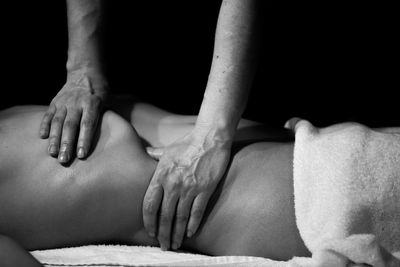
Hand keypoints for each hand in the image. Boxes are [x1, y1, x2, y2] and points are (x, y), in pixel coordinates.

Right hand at [39, 70, 108, 163]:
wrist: (86, 73)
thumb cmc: (102, 93)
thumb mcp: (109, 101)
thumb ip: (109, 118)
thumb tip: (115, 139)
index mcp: (93, 103)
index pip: (88, 124)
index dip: (84, 140)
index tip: (82, 155)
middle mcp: (77, 102)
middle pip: (71, 125)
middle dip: (67, 144)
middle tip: (64, 160)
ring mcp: (64, 102)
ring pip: (58, 122)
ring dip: (54, 139)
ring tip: (53, 154)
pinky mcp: (55, 102)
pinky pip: (48, 115)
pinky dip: (44, 126)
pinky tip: (42, 137)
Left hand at [143, 130, 231, 250]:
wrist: (209, 138)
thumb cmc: (187, 142)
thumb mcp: (167, 149)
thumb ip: (154, 155)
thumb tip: (145, 153)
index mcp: (161, 175)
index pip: (149, 204)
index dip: (149, 221)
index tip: (150, 232)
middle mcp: (173, 184)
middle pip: (164, 215)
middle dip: (163, 233)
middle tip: (164, 245)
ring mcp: (189, 188)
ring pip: (180, 217)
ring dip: (177, 233)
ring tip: (176, 243)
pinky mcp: (204, 189)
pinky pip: (197, 212)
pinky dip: (193, 224)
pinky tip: (190, 233)